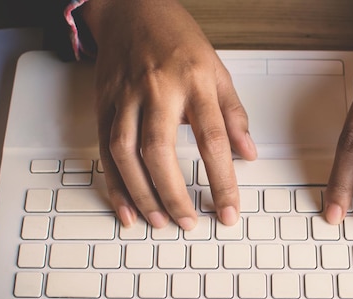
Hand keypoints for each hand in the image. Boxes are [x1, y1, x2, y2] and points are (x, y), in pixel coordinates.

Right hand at [82, 0, 256, 229]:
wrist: (132, 10)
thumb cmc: (178, 40)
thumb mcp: (217, 70)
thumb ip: (233, 114)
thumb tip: (248, 153)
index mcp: (194, 82)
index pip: (212, 139)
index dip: (222, 180)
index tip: (229, 211)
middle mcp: (157, 90)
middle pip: (160, 150)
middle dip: (173, 194)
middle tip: (188, 223)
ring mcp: (126, 98)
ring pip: (126, 153)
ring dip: (142, 194)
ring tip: (160, 221)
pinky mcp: (104, 105)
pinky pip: (104, 150)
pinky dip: (114, 184)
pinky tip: (127, 208)